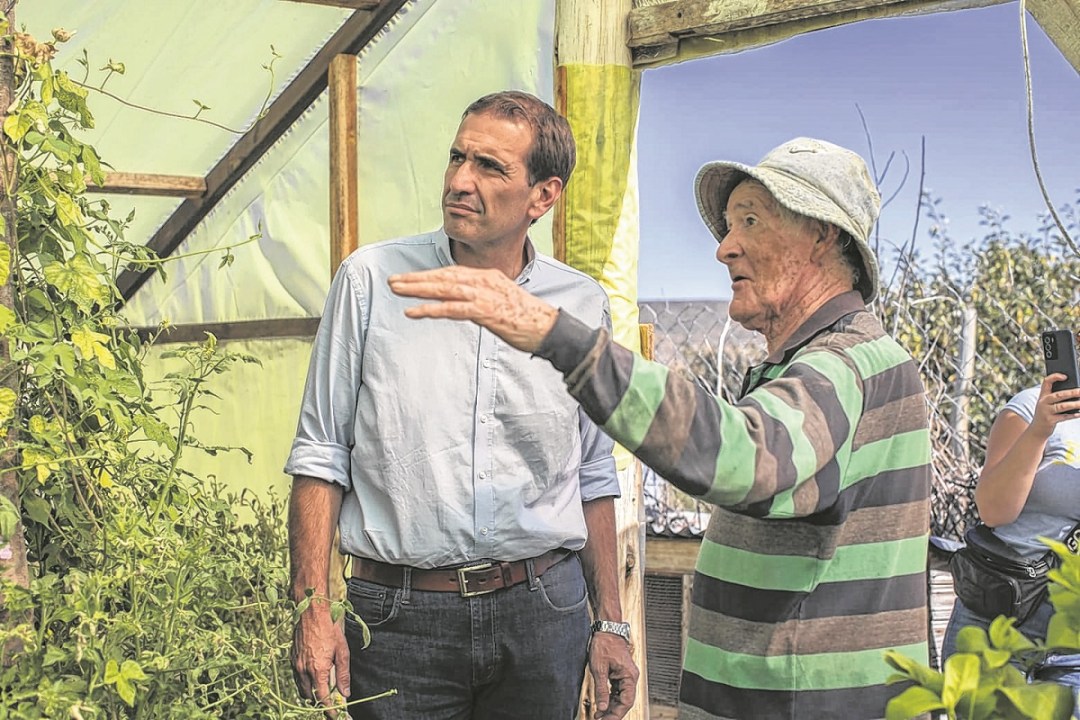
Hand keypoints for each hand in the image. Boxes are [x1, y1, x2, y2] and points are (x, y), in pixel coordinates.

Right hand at [291, 601, 350, 718]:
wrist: (311, 611)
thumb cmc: (329, 628)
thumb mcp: (342, 651)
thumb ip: (343, 674)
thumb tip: (345, 693)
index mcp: (318, 669)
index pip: (323, 697)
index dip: (329, 709)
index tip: (336, 715)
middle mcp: (304, 669)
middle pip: (310, 696)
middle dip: (320, 702)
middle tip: (330, 703)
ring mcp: (296, 664)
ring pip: (302, 688)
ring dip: (311, 693)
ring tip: (322, 692)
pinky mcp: (292, 658)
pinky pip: (297, 677)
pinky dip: (304, 682)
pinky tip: (313, 677)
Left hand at [387, 266, 558, 352]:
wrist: (549, 329)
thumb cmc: (527, 319)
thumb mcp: (503, 303)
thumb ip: (483, 300)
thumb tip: (466, 305)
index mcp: (489, 276)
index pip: (453, 272)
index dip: (429, 275)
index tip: (410, 278)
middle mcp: (485, 281)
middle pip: (444, 276)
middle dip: (416, 278)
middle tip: (393, 281)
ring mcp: (485, 295)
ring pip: (444, 288)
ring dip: (418, 289)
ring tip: (397, 290)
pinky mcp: (486, 311)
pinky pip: (452, 309)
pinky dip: (430, 309)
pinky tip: (414, 312)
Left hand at [587, 633, 638, 718]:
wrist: (606, 629)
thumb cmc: (604, 644)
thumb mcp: (599, 669)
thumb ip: (601, 690)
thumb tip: (602, 706)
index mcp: (629, 676)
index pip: (626, 701)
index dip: (617, 714)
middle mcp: (630, 677)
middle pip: (624, 701)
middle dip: (613, 712)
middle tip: (601, 719)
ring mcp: (626, 676)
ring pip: (621, 697)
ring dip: (611, 707)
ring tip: (599, 715)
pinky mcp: (620, 674)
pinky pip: (617, 691)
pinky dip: (610, 699)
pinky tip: (602, 704)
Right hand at [1031, 374, 1079, 437]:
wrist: (1037, 429)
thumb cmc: (1047, 414)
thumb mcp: (1048, 404)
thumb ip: (1057, 397)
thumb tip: (1076, 394)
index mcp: (1043, 395)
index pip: (1046, 382)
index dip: (1055, 377)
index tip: (1065, 376)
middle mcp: (1043, 402)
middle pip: (1058, 395)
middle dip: (1071, 393)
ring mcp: (1045, 411)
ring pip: (1062, 406)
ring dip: (1074, 405)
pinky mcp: (1049, 420)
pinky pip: (1063, 417)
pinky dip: (1072, 415)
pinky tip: (1079, 414)